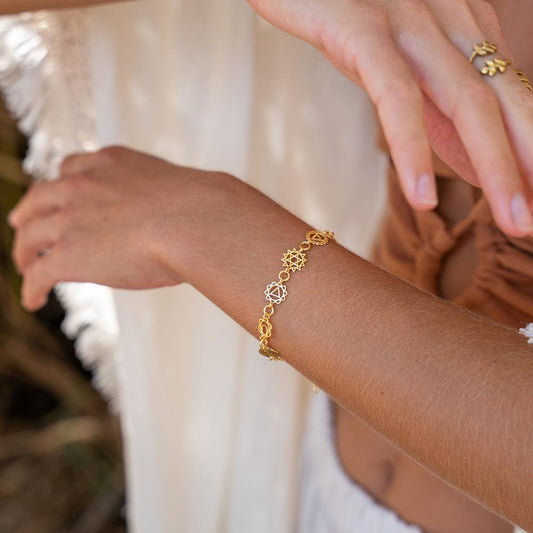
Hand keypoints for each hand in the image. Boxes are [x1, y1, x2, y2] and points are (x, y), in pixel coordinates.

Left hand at [7, 147, 237, 310]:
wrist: (196, 221)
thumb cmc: (202, 209)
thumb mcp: (177, 189)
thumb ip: (166, 198)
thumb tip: (188, 215)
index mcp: (111, 164)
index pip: (73, 167)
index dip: (63, 184)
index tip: (62, 195)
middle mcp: (83, 184)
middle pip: (41, 197)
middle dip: (30, 212)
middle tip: (24, 224)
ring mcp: (71, 218)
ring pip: (31, 235)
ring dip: (24, 251)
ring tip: (25, 264)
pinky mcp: (68, 254)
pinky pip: (38, 274)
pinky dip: (31, 288)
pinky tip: (33, 301)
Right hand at [247, 0, 532, 235]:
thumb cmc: (341, 9)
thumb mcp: (398, 64)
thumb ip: (435, 109)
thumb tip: (469, 162)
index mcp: (461, 30)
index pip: (509, 99)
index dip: (529, 152)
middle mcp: (450, 21)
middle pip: (503, 102)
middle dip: (530, 165)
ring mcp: (409, 24)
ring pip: (466, 102)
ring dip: (496, 168)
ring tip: (514, 224)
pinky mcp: (363, 31)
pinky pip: (396, 97)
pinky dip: (413, 150)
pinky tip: (423, 199)